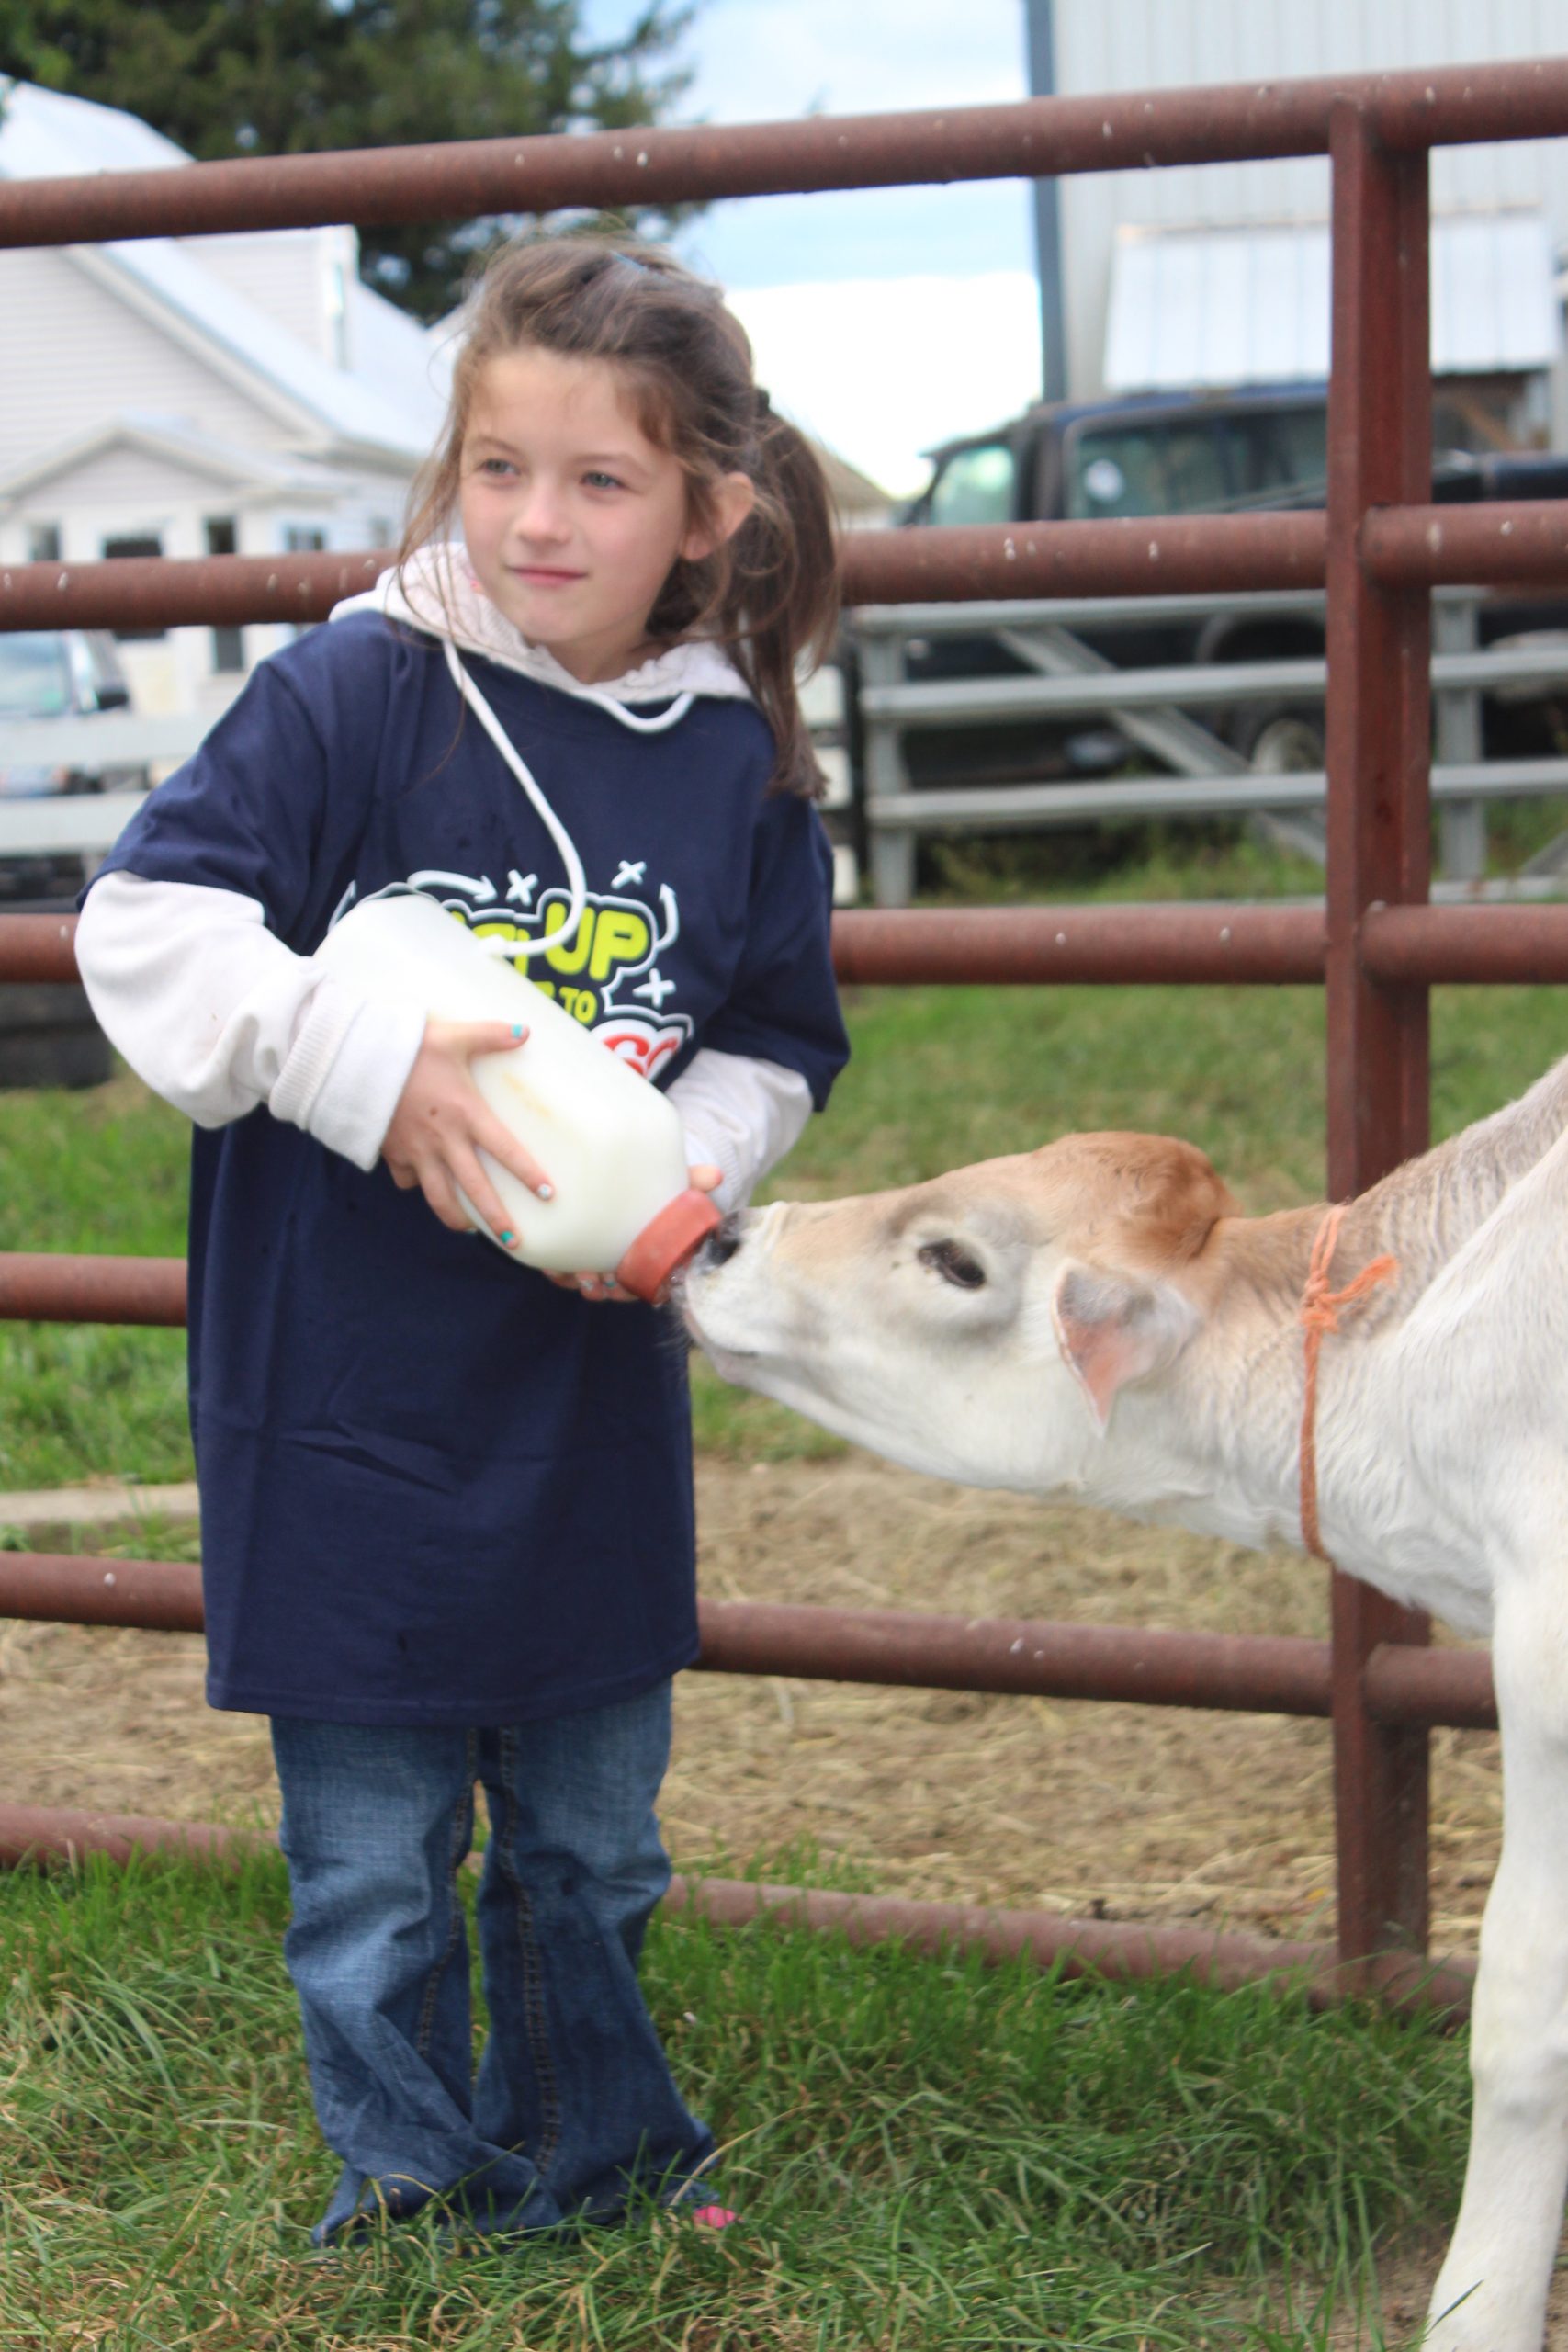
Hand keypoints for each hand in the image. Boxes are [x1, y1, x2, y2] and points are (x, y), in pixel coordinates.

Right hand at [382, 1018, 551, 1245]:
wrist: (355, 1058)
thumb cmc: (409, 1046)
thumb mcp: (454, 1036)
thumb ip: (492, 1035)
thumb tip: (527, 1031)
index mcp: (466, 1114)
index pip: (505, 1150)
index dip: (527, 1174)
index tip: (547, 1194)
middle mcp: (444, 1140)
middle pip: (475, 1189)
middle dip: (496, 1219)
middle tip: (514, 1241)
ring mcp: (416, 1151)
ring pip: (439, 1196)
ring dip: (456, 1218)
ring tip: (471, 1231)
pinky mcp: (392, 1152)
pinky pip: (406, 1179)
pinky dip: (415, 1186)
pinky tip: (422, 1186)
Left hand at [548, 1163, 721, 1302]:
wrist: (616, 1179)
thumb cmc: (649, 1189)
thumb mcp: (668, 1184)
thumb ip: (691, 1181)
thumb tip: (716, 1175)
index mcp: (643, 1259)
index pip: (639, 1287)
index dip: (631, 1290)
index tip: (624, 1282)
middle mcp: (618, 1266)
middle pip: (611, 1292)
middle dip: (604, 1290)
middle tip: (602, 1277)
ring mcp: (592, 1262)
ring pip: (585, 1286)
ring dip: (580, 1284)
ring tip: (576, 1272)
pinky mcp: (566, 1253)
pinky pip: (560, 1273)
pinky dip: (556, 1273)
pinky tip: (551, 1266)